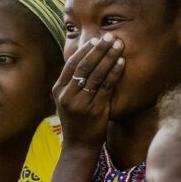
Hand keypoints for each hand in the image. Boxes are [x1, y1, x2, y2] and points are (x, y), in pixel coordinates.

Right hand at [53, 33, 124, 149]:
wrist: (79, 145)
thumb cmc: (76, 120)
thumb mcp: (67, 101)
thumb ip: (71, 83)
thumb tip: (83, 60)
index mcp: (58, 90)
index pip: (71, 64)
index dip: (85, 50)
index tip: (96, 39)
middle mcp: (67, 95)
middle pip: (84, 66)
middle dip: (98, 49)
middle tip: (109, 36)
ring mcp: (80, 103)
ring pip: (96, 74)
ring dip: (109, 57)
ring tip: (119, 45)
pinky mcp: (95, 109)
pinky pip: (106, 86)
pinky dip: (114, 72)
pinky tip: (122, 62)